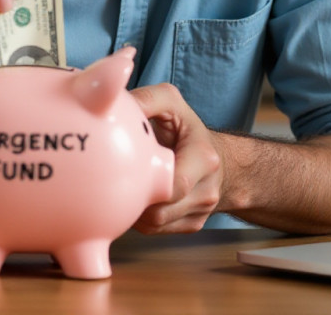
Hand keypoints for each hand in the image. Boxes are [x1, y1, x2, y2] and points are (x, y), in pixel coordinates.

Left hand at [130, 83, 222, 233]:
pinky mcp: (192, 225)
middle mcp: (206, 190)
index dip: (147, 182)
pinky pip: (157, 231)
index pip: (174, 185)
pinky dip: (141, 218)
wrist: (218, 158)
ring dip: (135, 210)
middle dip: (135, 198)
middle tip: (116, 179)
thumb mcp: (172, 103)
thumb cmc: (187, 128)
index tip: (128, 167)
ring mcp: (200, 212)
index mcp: (204, 159)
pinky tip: (135, 197)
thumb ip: (148, 99)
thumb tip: (112, 102)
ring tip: (123, 186)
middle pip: (161, 212)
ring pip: (156, 225)